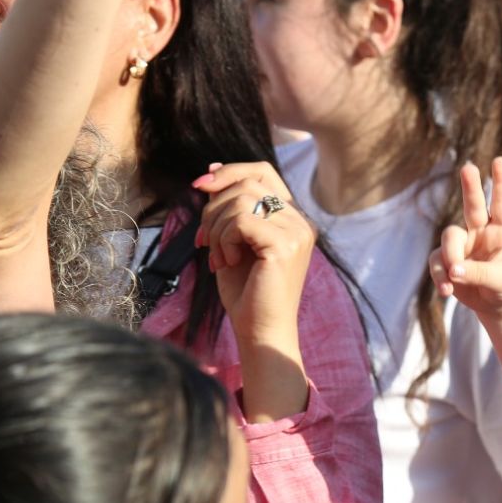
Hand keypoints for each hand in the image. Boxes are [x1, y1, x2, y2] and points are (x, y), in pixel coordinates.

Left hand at [191, 161, 313, 346]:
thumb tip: (210, 174)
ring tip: (218, 256)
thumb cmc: (247, 293)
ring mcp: (297, 232)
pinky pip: (241, 220)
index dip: (230, 171)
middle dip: (213, 207)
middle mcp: (300, 222)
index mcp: (292, 219)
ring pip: (242, 200)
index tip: (201, 185)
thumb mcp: (234, 242)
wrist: (260, 331)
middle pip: (248, 182)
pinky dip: (224, 239)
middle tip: (204, 241)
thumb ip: (229, 210)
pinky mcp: (285, 245)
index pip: (263, 172)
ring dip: (217, 227)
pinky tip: (226, 262)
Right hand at [428, 156, 501, 320]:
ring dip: (450, 256)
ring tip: (455, 277)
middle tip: (469, 168)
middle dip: (471, 186)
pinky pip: (437, 262)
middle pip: (473, 205)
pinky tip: (447, 291)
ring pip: (449, 237)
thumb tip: (454, 270)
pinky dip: (440, 277)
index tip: (500, 160)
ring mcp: (462, 244)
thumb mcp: (501, 280)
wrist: (497, 305)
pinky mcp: (447, 260)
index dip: (500, 183)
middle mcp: (480, 231)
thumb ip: (480, 273)